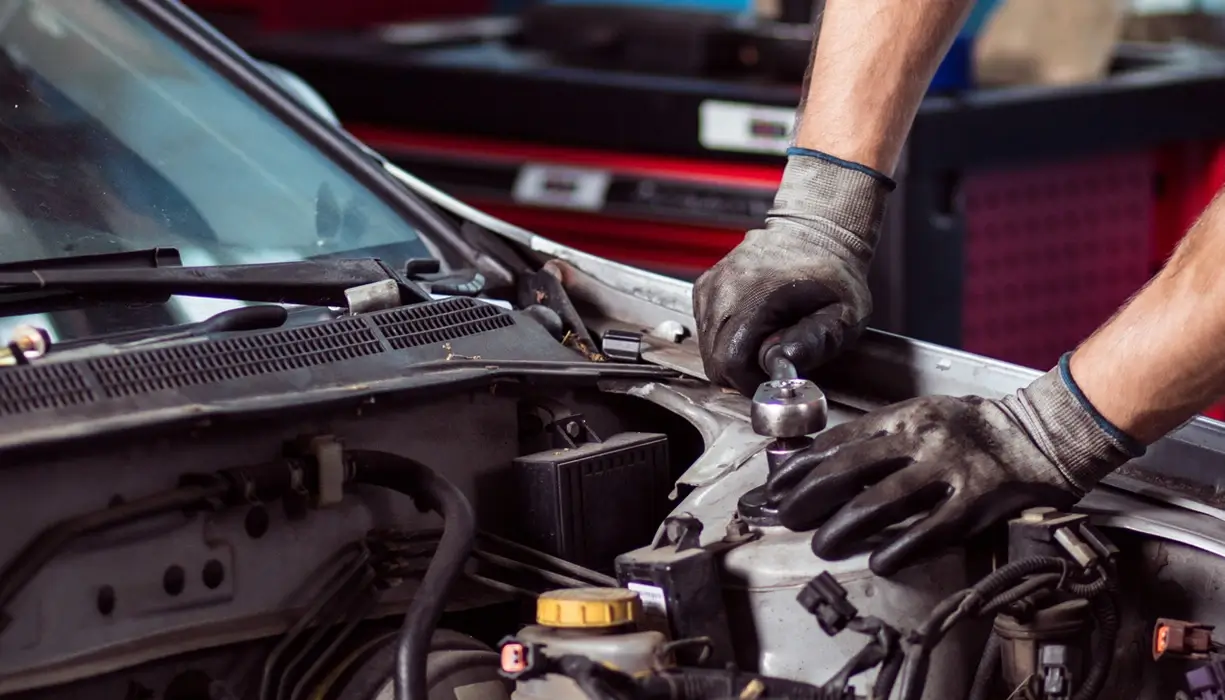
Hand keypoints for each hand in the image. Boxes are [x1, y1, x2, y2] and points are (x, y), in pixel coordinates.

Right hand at [693, 150, 892, 395]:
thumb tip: (784, 362)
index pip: (729, 361)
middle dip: (742, 372)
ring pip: (707, 348)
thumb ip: (817, 342)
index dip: (750, 381)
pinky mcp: (705, 287)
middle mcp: (724, 288)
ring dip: (733, 355)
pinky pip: (706, 330)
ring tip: (766, 339)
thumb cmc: (832, 273)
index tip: (772, 377)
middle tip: (772, 361)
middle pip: (713, 360)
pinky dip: (725, 338)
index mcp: (756, 294)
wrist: (815, 231)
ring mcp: (711, 286)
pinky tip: (752, 326)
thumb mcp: (843, 312)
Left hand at [766, 357, 1145, 575]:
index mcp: (903, 416)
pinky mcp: (977, 499)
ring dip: (844, 526)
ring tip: (822, 544)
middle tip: (787, 518)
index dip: (800, 467)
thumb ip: (879, 436)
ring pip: (882, 501)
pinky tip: (879, 562)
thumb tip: (823, 462)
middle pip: (849, 469)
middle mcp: (921, 438)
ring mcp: (949, 468)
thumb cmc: (973, 429)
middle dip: (809, 497)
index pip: (837, 442)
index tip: (775, 487)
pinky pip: (931, 529)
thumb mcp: (921, 415)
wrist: (1041, 433)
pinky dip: (900, 548)